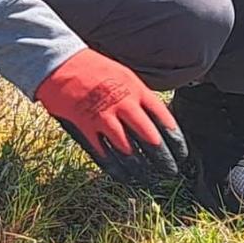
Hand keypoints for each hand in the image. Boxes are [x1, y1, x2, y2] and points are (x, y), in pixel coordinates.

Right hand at [36, 48, 187, 185]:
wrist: (62, 63)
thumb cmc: (96, 69)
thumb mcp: (125, 76)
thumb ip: (140, 97)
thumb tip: (156, 119)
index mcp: (137, 90)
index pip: (163, 118)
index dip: (175, 140)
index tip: (181, 154)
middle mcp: (124, 104)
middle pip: (150, 138)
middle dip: (162, 159)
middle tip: (170, 172)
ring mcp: (104, 117)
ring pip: (128, 150)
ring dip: (141, 168)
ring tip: (149, 179)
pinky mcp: (86, 127)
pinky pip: (104, 154)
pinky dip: (116, 169)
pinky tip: (125, 177)